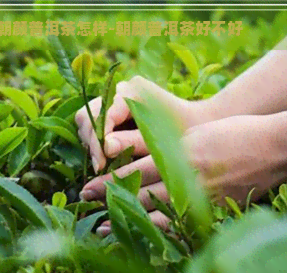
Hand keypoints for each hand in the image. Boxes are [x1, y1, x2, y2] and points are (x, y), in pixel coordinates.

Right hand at [75, 76, 210, 172]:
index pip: (103, 114)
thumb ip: (132, 141)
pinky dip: (96, 143)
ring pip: (88, 119)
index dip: (98, 140)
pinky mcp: (115, 111)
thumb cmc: (185, 131)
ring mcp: (116, 99)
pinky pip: (95, 125)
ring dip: (92, 143)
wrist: (198, 124)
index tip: (101, 164)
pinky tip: (106, 160)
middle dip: (92, 142)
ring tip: (102, 166)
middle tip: (100, 167)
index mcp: (134, 90)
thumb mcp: (160, 139)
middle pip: (88, 114)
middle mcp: (121, 90)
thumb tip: (106, 148)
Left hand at [84, 114, 286, 236]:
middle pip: (139, 190)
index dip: (109, 180)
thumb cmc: (236, 132)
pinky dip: (157, 229)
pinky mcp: (214, 208)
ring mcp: (200, 195)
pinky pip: (180, 223)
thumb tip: (143, 162)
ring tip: (104, 225)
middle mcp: (185, 175)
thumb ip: (170, 147)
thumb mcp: (197, 134)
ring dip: (127, 217)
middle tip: (85, 202)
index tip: (88, 186)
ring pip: (155, 210)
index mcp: (179, 152)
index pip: (135, 169)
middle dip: (110, 197)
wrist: (275, 147)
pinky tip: (141, 233)